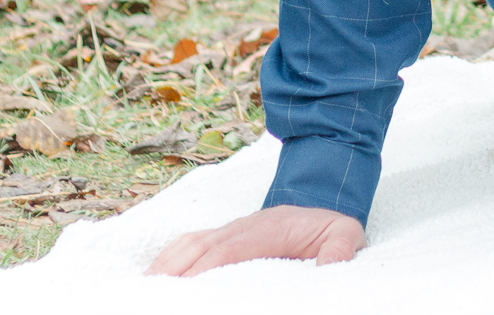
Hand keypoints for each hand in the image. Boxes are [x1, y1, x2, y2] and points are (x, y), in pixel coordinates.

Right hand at [146, 204, 364, 275]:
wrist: (322, 199)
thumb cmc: (330, 226)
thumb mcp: (346, 234)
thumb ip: (339, 250)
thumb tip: (330, 268)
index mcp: (272, 227)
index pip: (235, 247)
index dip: (211, 265)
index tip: (192, 285)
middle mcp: (244, 225)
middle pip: (205, 246)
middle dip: (179, 270)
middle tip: (157, 294)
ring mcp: (230, 227)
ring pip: (192, 243)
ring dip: (168, 265)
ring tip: (148, 289)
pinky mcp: (222, 234)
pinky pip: (190, 241)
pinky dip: (170, 257)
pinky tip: (154, 275)